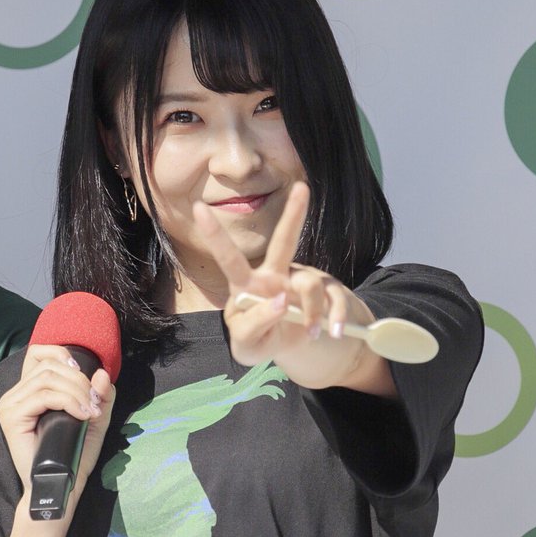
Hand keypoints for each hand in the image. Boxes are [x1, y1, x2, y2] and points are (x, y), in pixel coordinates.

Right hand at [0, 345, 114, 513]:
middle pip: (49, 366)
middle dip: (80, 381)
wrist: (61, 487)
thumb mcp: (94, 420)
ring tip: (89, 412)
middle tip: (94, 404)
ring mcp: (10, 405)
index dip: (64, 355)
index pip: (38, 354)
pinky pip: (44, 396)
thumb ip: (100, 397)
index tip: (84, 378)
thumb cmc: (73, 457)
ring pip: (48, 379)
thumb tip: (102, 373)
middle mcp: (15, 395)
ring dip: (77, 392)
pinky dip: (69, 401)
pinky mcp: (12, 418)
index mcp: (29, 391)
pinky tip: (82, 415)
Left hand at [194, 181, 375, 388]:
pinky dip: (336, 318)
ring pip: (309, 286)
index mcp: (248, 285)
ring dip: (311, 314)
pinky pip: (335, 300)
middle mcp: (275, 275)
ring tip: (312, 333)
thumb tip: (278, 301)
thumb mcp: (247, 345)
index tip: (199, 207)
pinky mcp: (327, 292)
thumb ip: (253, 324)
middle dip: (294, 215)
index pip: (230, 259)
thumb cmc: (258, 340)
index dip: (215, 235)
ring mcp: (302, 281)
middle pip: (284, 242)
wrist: (289, 347)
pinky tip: (333, 332)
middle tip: (303, 189)